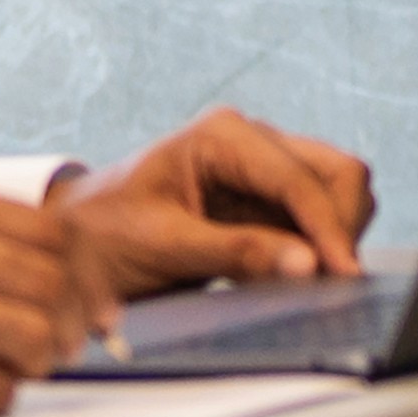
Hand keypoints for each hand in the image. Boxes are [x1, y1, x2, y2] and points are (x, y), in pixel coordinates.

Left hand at [75, 106, 375, 296]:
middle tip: (332, 280)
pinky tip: (299, 273)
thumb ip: (237, 253)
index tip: (343, 274)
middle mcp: (252, 141)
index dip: (327, 229)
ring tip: (314, 279)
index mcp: (222, 136)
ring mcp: (264, 168)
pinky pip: (318, 216)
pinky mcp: (267, 200)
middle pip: (337, 172)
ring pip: (339, 190)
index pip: (299, 180)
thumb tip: (307, 264)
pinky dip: (322, 244)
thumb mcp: (163, 247)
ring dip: (336, 234)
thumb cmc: (104, 235)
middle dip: (341, 225)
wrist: (74, 244)